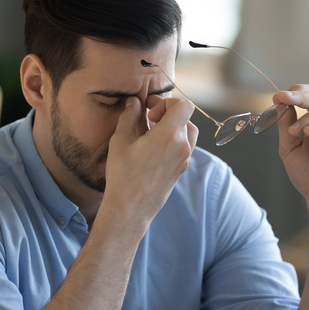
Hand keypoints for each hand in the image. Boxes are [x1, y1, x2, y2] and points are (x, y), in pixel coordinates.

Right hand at [103, 96, 197, 222]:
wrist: (131, 208)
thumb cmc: (123, 175)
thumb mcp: (120, 140)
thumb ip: (129, 116)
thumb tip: (134, 102)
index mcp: (169, 135)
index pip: (183, 106)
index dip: (167, 102)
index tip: (150, 111)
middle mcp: (182, 146)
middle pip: (185, 118)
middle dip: (167, 114)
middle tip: (148, 120)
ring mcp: (184, 160)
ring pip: (188, 132)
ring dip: (173, 127)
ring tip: (152, 134)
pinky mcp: (181, 170)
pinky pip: (185, 147)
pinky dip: (174, 141)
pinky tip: (154, 148)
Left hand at [273, 85, 308, 217]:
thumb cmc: (308, 177)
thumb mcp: (289, 149)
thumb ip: (286, 126)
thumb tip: (281, 102)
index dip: (294, 93)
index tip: (277, 96)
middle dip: (299, 96)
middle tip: (283, 98)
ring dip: (308, 116)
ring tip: (294, 131)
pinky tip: (308, 133)